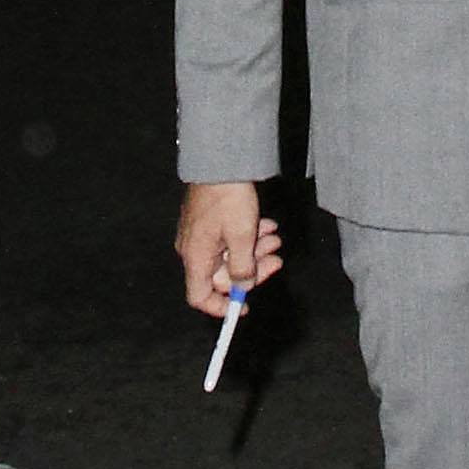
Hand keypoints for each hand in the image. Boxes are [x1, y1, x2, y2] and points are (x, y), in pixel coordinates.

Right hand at [176, 181, 282, 318]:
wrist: (221, 162)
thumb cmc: (228, 197)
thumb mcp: (242, 236)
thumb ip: (242, 268)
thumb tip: (242, 288)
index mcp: (196, 257)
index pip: (199, 296)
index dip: (221, 307)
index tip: (244, 307)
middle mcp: (193, 249)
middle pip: (222, 275)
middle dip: (251, 269)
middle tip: (275, 259)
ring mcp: (200, 235)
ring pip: (230, 255)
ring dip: (255, 250)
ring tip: (275, 237)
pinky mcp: (209, 222)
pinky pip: (229, 238)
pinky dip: (248, 236)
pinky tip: (266, 225)